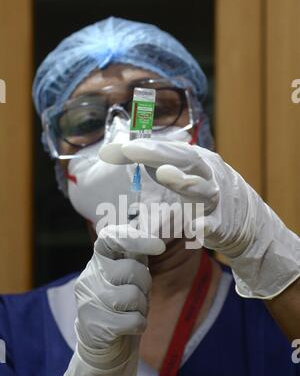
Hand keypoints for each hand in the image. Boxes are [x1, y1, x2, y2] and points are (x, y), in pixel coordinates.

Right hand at [58, 224, 164, 375]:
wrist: (104, 347)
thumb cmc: (121, 306)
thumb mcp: (127, 277)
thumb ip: (135, 257)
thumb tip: (159, 237)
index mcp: (98, 261)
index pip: (110, 238)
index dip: (135, 238)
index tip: (158, 246)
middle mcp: (89, 277)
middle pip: (132, 269)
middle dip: (145, 284)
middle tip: (137, 295)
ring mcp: (89, 302)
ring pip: (133, 296)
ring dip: (142, 307)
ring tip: (131, 312)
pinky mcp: (95, 326)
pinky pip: (134, 321)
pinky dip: (140, 325)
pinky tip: (129, 327)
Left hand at [100, 140, 299, 298]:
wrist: (245, 221)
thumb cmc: (202, 198)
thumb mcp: (180, 178)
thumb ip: (152, 169)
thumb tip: (112, 154)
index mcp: (195, 161)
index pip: (165, 149)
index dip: (139, 147)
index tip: (110, 150)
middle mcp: (207, 174)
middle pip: (186, 159)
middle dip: (158, 153)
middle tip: (131, 150)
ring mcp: (217, 199)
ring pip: (203, 189)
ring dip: (184, 181)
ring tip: (164, 174)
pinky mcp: (222, 224)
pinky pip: (212, 225)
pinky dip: (204, 225)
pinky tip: (193, 227)